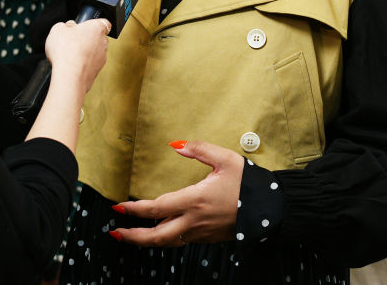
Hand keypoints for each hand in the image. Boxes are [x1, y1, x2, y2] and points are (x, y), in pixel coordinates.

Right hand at [45, 18, 110, 92]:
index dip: (94, 24)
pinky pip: (90, 64)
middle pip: (97, 37)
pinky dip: (83, 64)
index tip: (85, 27)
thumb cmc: (67, 50)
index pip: (104, 22)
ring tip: (70, 55)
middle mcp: (103, 42)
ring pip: (94, 52)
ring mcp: (102, 57)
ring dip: (85, 52)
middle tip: (72, 41)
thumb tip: (68, 27)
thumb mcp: (58, 28)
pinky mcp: (97, 71)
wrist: (70, 75)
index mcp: (97, 27)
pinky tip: (71, 65)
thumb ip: (65, 25)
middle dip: (86, 39)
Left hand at [110, 140, 243, 246]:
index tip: (118, 209)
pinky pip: (182, 241)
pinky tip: (160, 232)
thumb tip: (177, 144)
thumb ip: (199, 150)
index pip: (156, 209)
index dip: (134, 210)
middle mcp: (194, 221)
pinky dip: (166, 239)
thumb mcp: (226, 159)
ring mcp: (201, 233)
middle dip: (133, 236)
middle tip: (115, 232)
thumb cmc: (249, 184)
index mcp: (195, 201)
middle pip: (157, 236)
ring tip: (131, 236)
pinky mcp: (209, 238)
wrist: (270, 210)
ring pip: (168, 242)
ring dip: (147, 240)